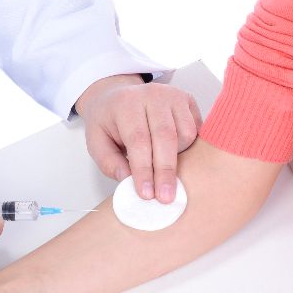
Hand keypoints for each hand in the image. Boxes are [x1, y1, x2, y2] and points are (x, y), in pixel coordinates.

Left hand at [75, 75, 201, 203]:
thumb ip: (109, 162)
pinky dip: (189, 148)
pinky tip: (176, 155)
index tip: (146, 193)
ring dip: (179, 158)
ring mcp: (173, 95)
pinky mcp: (187, 100)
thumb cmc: (108, 121)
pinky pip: (196, 130)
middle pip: (166, 137)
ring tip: (162, 168)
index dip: (144, 169)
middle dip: (165, 171)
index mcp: (126, 103)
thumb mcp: (96, 141)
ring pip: (186, 134)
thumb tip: (128, 179)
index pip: (138, 140)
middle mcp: (152, 94)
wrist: (118, 95)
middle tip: (165, 197)